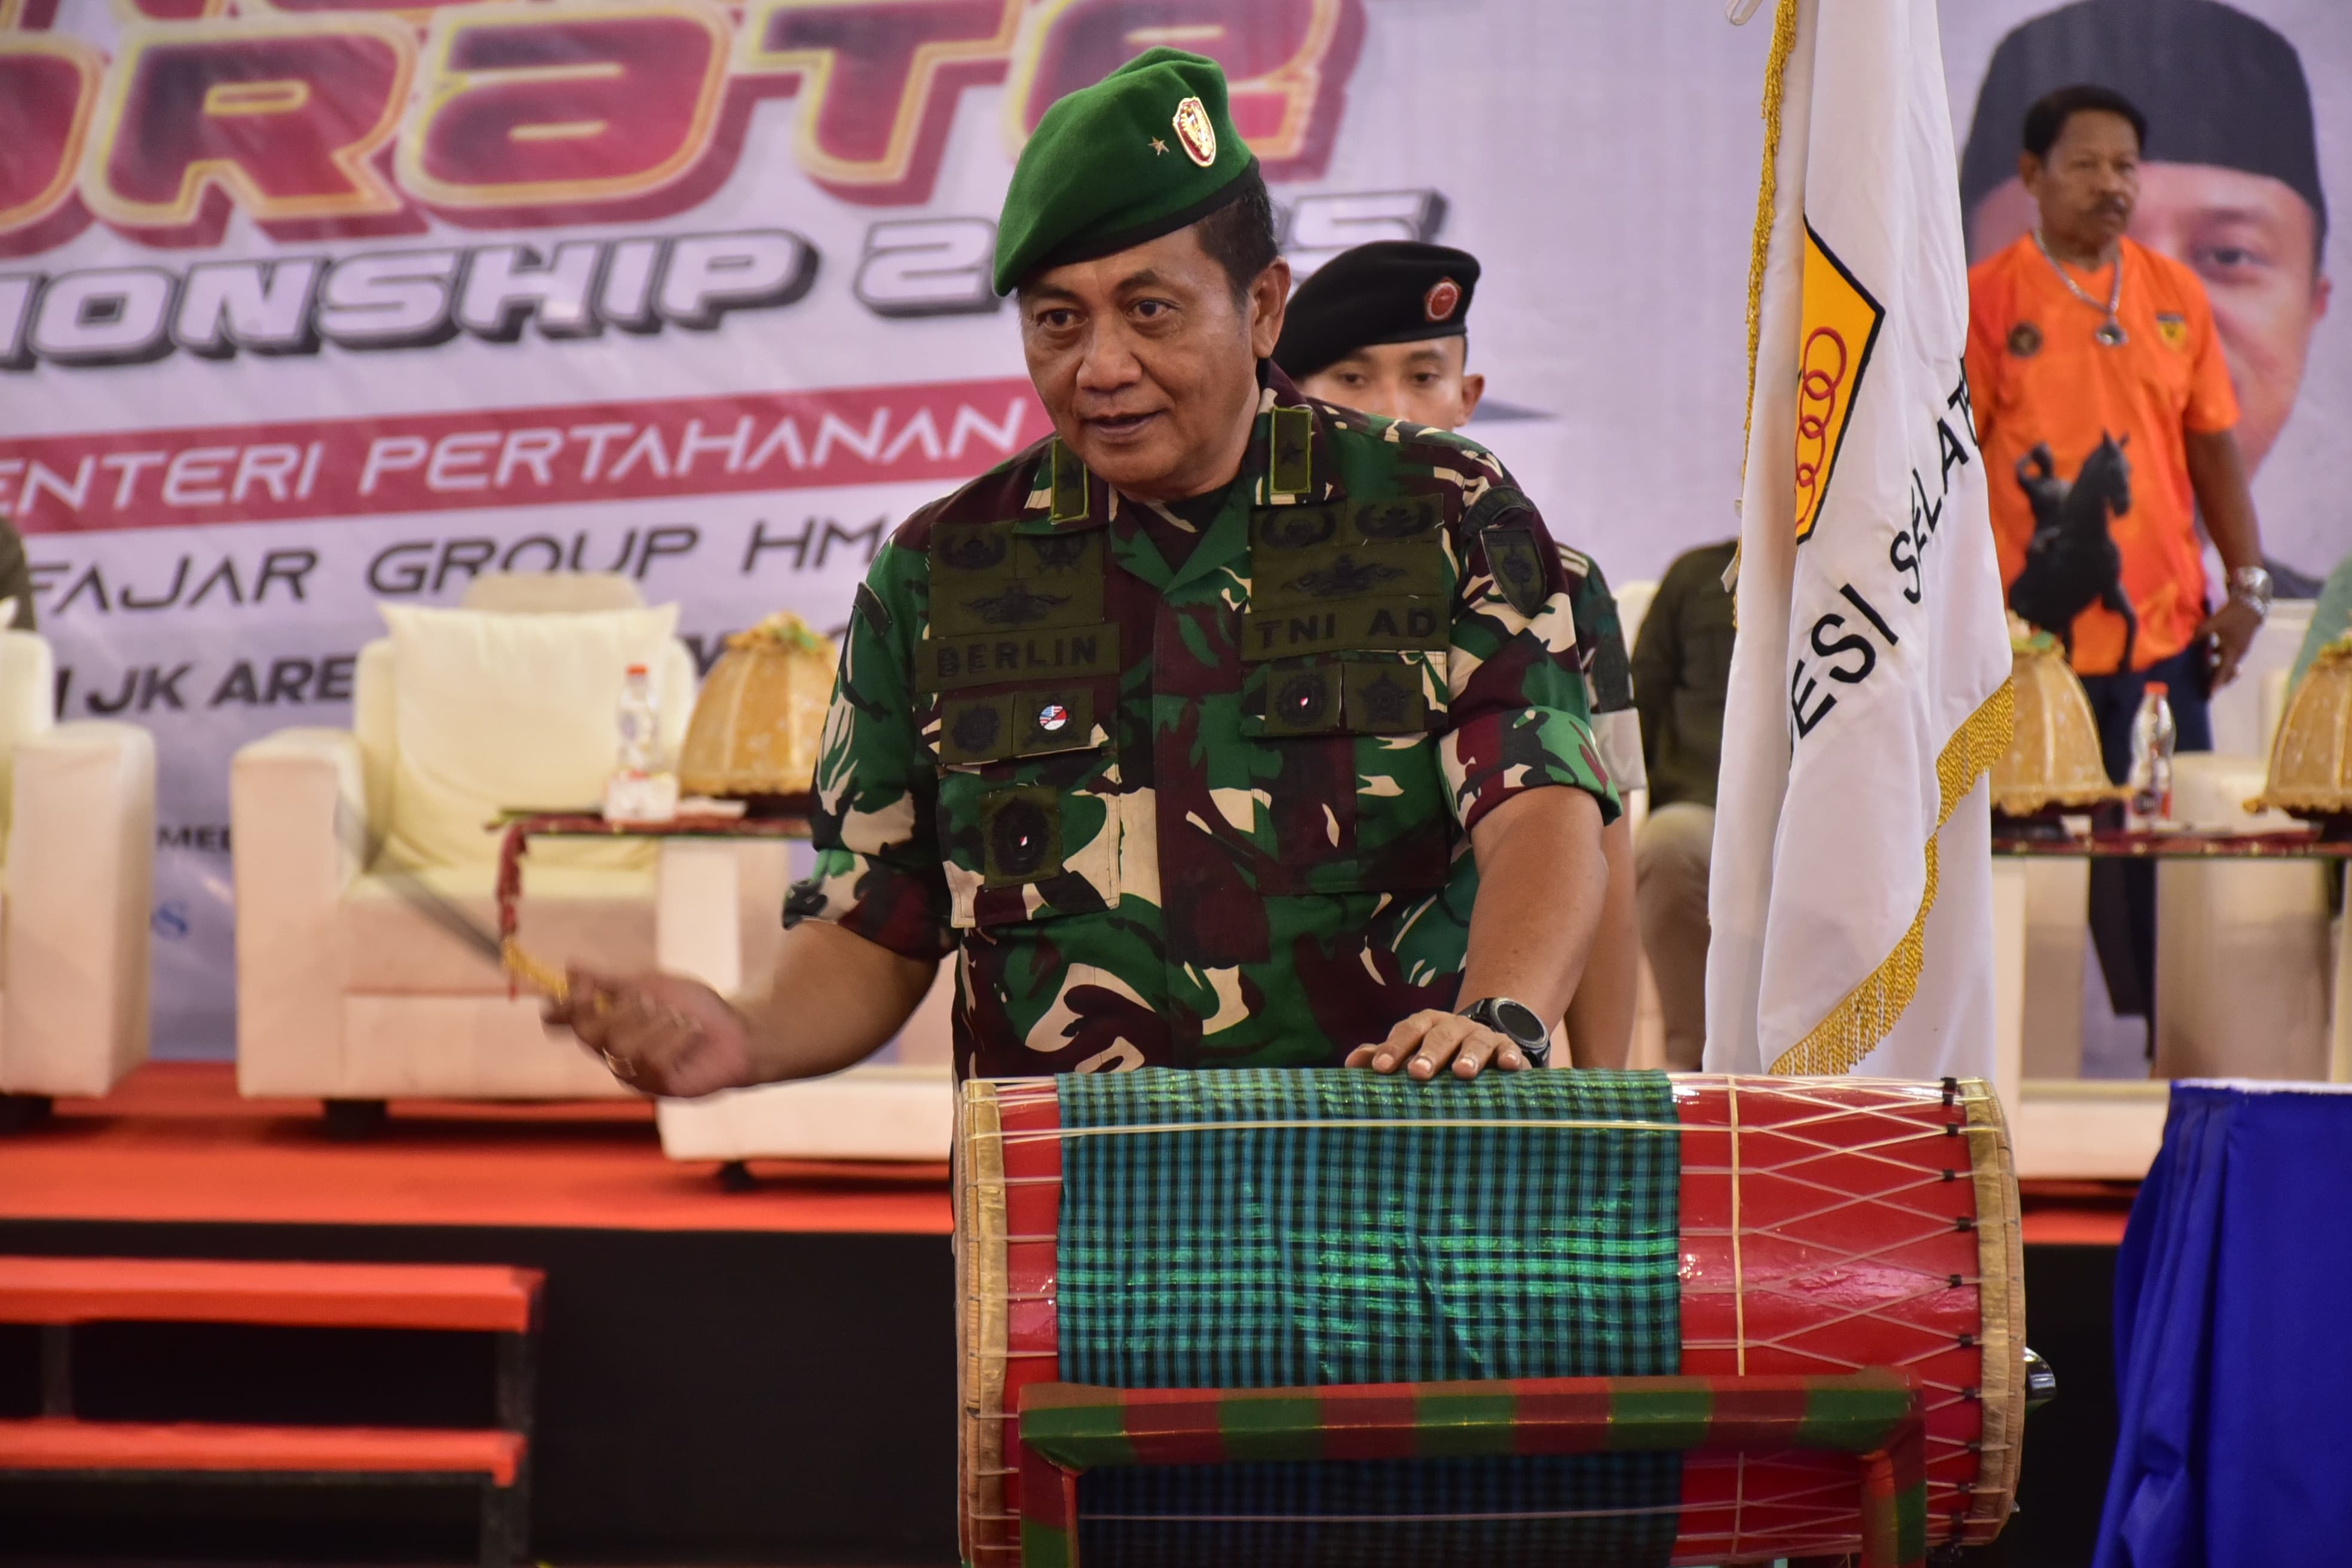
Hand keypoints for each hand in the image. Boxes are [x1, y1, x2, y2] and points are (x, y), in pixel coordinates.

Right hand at [544, 967, 756, 1098]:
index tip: (582, 986)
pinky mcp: (658, 1087)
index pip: (570, 1022)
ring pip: (621, 1047)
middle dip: (619, 1011)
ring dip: (654, 1023)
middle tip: (647, 998)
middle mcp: (614, 1053)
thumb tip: (571, 967)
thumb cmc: (693, 1006)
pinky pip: (652, 1061)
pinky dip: (674, 1039)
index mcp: (608, 1025)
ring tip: (679, 1017)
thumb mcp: (652, 985)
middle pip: (589, 1034)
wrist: (737, 1030)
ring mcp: (634, 1073)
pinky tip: (691, 1031)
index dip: (566, 1007)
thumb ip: (612, 983)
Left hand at [1345, 1009, 1530, 1080]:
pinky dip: (1511, 1058)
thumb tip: (1350, 1063)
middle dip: (1429, 1053)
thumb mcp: (1410, 1051)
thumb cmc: (1436, 1052)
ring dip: (1469, 1056)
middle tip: (1417, 1073)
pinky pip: (1510, 1051)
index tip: (1380, 1067)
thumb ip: (1383, 1055)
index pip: (1407, 1031)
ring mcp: (1481, 1036)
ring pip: (1475, 1042)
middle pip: (1439, 1036)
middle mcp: (1452, 1026)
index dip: (1393, 1047)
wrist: (1482, 1040)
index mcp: (1425, 1025)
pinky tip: (1510, 1068)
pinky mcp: (1508, 1049)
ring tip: (1462, 1073)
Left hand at [2197, 597, 2264, 688]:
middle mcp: (2238, 654)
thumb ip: (2200, 634)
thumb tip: (2186, 644)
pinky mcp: (2238, 646)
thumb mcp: (2214, 623)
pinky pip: (2228, 659)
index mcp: (2232, 651)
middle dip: (2217, 682)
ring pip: (2227, 666)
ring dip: (2218, 673)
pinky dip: (2219, 663)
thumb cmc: (2232, 615)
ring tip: (2205, 680)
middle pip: (2227, 673)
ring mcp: (2239, 651)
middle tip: (2206, 692)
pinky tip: (2209, 662)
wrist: (2251, 606)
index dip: (2216, 683)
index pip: (2223, 671)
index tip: (2210, 694)